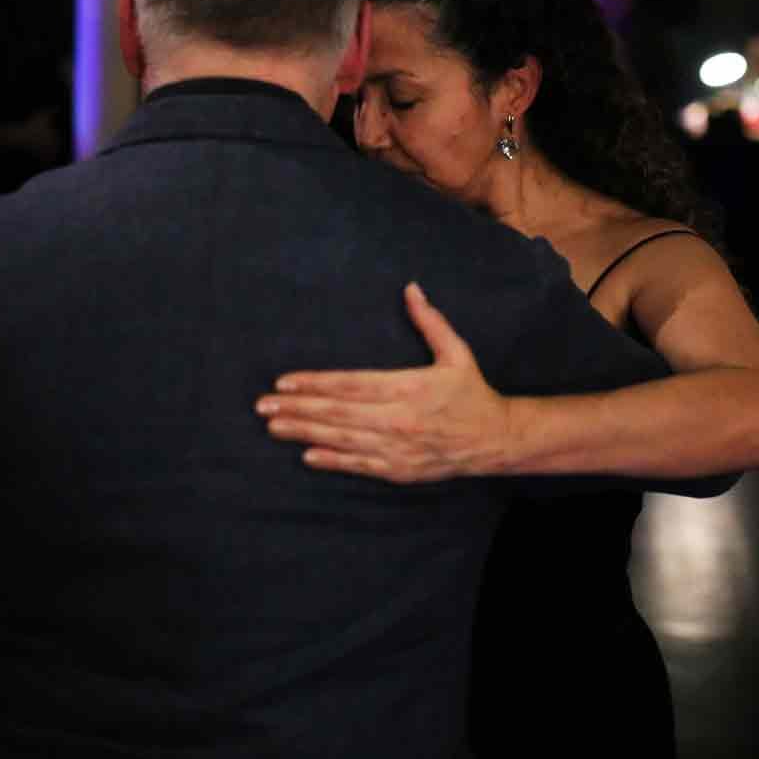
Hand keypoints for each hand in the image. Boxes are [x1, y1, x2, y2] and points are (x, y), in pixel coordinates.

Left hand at [256, 283, 513, 482]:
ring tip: (274, 426)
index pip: (350, 384)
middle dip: (297, 408)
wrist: (495, 439)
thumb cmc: (472, 392)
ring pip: (342, 439)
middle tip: (263, 405)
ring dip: (304, 432)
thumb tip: (411, 288)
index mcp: (409, 387)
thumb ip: (430, 322)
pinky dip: (332, 461)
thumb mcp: (456, 352)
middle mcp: (399, 419)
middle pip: (338, 412)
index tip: (285, 382)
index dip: (315, 383)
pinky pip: (359, 465)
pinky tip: (307, 455)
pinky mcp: (400, 470)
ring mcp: (398, 448)